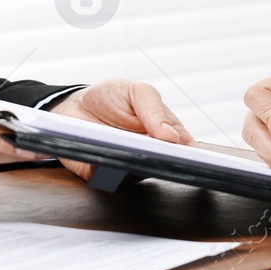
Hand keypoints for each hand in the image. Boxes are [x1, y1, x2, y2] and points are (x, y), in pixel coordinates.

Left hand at [47, 79, 192, 181]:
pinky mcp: (100, 174)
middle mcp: (150, 154)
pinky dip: (106, 169)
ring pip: (137, 175)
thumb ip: (155, 111)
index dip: (194, 157)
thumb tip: (172, 137)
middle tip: (164, 154)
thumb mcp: (138, 92)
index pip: (186, 151)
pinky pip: (106, 178)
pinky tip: (105, 158)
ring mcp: (127, 166)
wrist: (74, 105)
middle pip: (164, 167)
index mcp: (165, 134)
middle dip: (166, 163)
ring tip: (135, 151)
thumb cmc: (113, 97)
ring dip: (136, 165)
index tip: (196, 158)